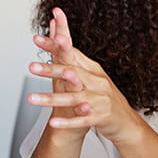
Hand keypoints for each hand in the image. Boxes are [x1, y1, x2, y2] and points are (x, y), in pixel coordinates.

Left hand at [27, 7, 141, 142]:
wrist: (125, 121)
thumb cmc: (105, 97)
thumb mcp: (92, 75)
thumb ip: (74, 57)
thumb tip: (59, 34)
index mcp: (93, 70)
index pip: (71, 54)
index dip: (54, 46)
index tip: (37, 39)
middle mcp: (98, 82)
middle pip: (72, 73)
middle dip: (51, 70)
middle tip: (32, 67)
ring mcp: (99, 101)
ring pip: (73, 98)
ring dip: (52, 98)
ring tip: (33, 98)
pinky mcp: (100, 118)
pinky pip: (81, 120)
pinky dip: (67, 122)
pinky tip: (53, 122)